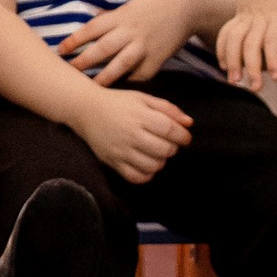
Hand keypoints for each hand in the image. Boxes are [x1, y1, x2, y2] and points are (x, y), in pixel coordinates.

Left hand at [59, 0, 197, 83]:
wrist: (187, 5)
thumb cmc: (155, 3)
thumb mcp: (131, 6)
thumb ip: (113, 19)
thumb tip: (92, 28)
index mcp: (121, 16)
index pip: (92, 29)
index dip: (75, 40)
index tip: (61, 50)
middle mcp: (131, 31)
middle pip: (102, 49)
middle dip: (84, 62)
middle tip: (69, 71)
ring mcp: (145, 46)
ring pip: (120, 65)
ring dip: (103, 77)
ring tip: (90, 87)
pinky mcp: (158, 58)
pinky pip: (140, 74)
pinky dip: (129, 81)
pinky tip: (119, 88)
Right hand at [79, 84, 196, 183]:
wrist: (86, 110)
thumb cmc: (118, 103)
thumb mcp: (143, 98)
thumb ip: (168, 109)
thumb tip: (189, 123)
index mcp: (139, 116)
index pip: (170, 130)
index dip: (183, 136)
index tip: (184, 137)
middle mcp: (130, 134)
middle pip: (164, 150)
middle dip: (172, 147)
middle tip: (168, 142)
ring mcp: (121, 151)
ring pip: (153, 165)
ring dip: (161, 161)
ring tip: (156, 152)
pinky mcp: (113, 163)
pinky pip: (136, 177)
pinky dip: (147, 174)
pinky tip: (146, 163)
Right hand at [215, 0, 276, 83]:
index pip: (273, 39)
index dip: (273, 58)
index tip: (275, 76)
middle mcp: (260, 16)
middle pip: (250, 44)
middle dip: (251, 67)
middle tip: (255, 87)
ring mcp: (246, 15)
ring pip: (234, 39)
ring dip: (232, 61)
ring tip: (234, 81)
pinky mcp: (238, 14)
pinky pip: (226, 32)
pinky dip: (222, 48)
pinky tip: (224, 65)